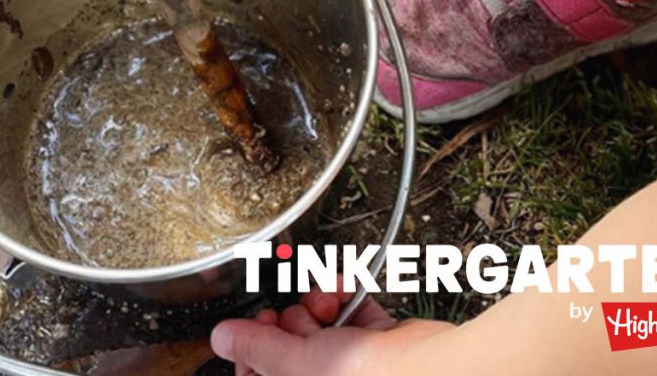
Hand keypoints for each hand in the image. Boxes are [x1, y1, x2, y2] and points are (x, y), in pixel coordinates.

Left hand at [211, 286, 453, 375]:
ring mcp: (357, 367)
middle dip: (291, 322)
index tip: (255, 331)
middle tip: (291, 316)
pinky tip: (348, 289)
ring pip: (323, 328)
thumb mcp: (297, 364)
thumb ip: (257, 348)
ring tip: (326, 300)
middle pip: (291, 349)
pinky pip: (356, 315)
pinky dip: (350, 298)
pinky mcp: (382, 345)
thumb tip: (221, 339)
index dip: (253, 352)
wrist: (435, 369)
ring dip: (320, 303)